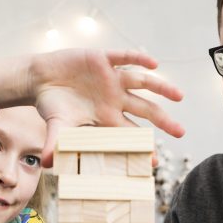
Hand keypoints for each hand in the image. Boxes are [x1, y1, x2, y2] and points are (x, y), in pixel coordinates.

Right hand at [28, 49, 184, 165]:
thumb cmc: (52, 104)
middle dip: (163, 121)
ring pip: (142, 82)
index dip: (143, 146)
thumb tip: (45, 164)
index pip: (130, 134)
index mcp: (107, 117)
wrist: (41, 78)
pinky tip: (154, 65)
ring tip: (179, 96)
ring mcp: (112, 78)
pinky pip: (125, 58)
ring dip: (161, 88)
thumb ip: (54, 143)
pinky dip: (138, 59)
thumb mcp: (55, 124)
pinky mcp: (103, 59)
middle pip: (145, 110)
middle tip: (181, 132)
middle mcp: (114, 98)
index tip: (155, 161)